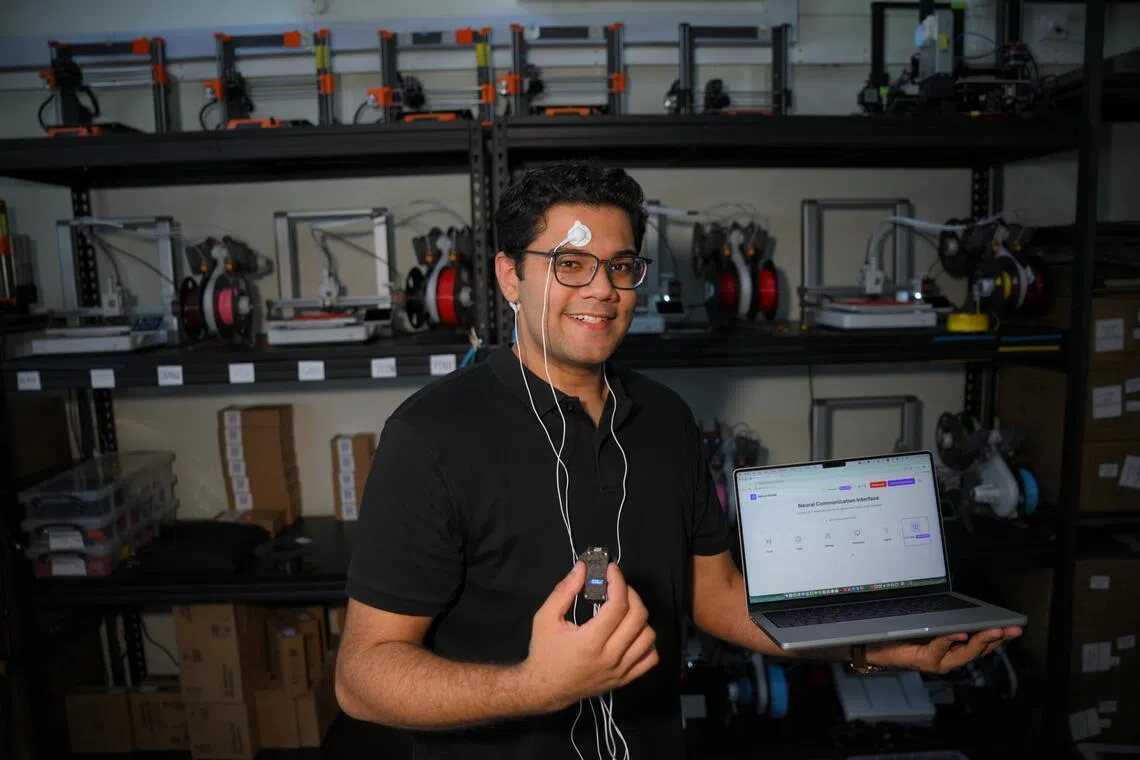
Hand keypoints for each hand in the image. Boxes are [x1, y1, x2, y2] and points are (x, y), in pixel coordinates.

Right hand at [518, 561, 658, 712]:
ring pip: (648, 636)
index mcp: (590, 642)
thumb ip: (564, 590)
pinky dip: (647, 642)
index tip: (611, 570)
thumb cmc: (544, 652)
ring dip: (640, 617)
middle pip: (638, 618)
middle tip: (617, 587)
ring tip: (624, 609)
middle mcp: (610, 657)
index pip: (618, 605)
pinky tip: (632, 633)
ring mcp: (620, 670)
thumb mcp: (545, 617)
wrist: (545, 689)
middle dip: (631, 594)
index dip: (618, 582)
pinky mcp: (625, 679)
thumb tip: (583, 568)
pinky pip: (650, 658)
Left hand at [865, 626, 1022, 673]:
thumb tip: (966, 604)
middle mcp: (949, 657)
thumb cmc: (901, 633)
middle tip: (1011, 629)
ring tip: (993, 631)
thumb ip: (948, 619)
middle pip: (979, 649)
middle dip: (997, 638)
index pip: (981, 643)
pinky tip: (960, 633)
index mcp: (953, 648)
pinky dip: (951, 640)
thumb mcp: (930, 622)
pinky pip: (940, 648)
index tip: (1015, 626)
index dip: (999, 635)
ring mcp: (938, 660)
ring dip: (980, 641)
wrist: (875, 646)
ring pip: (964, 652)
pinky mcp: (924, 659)